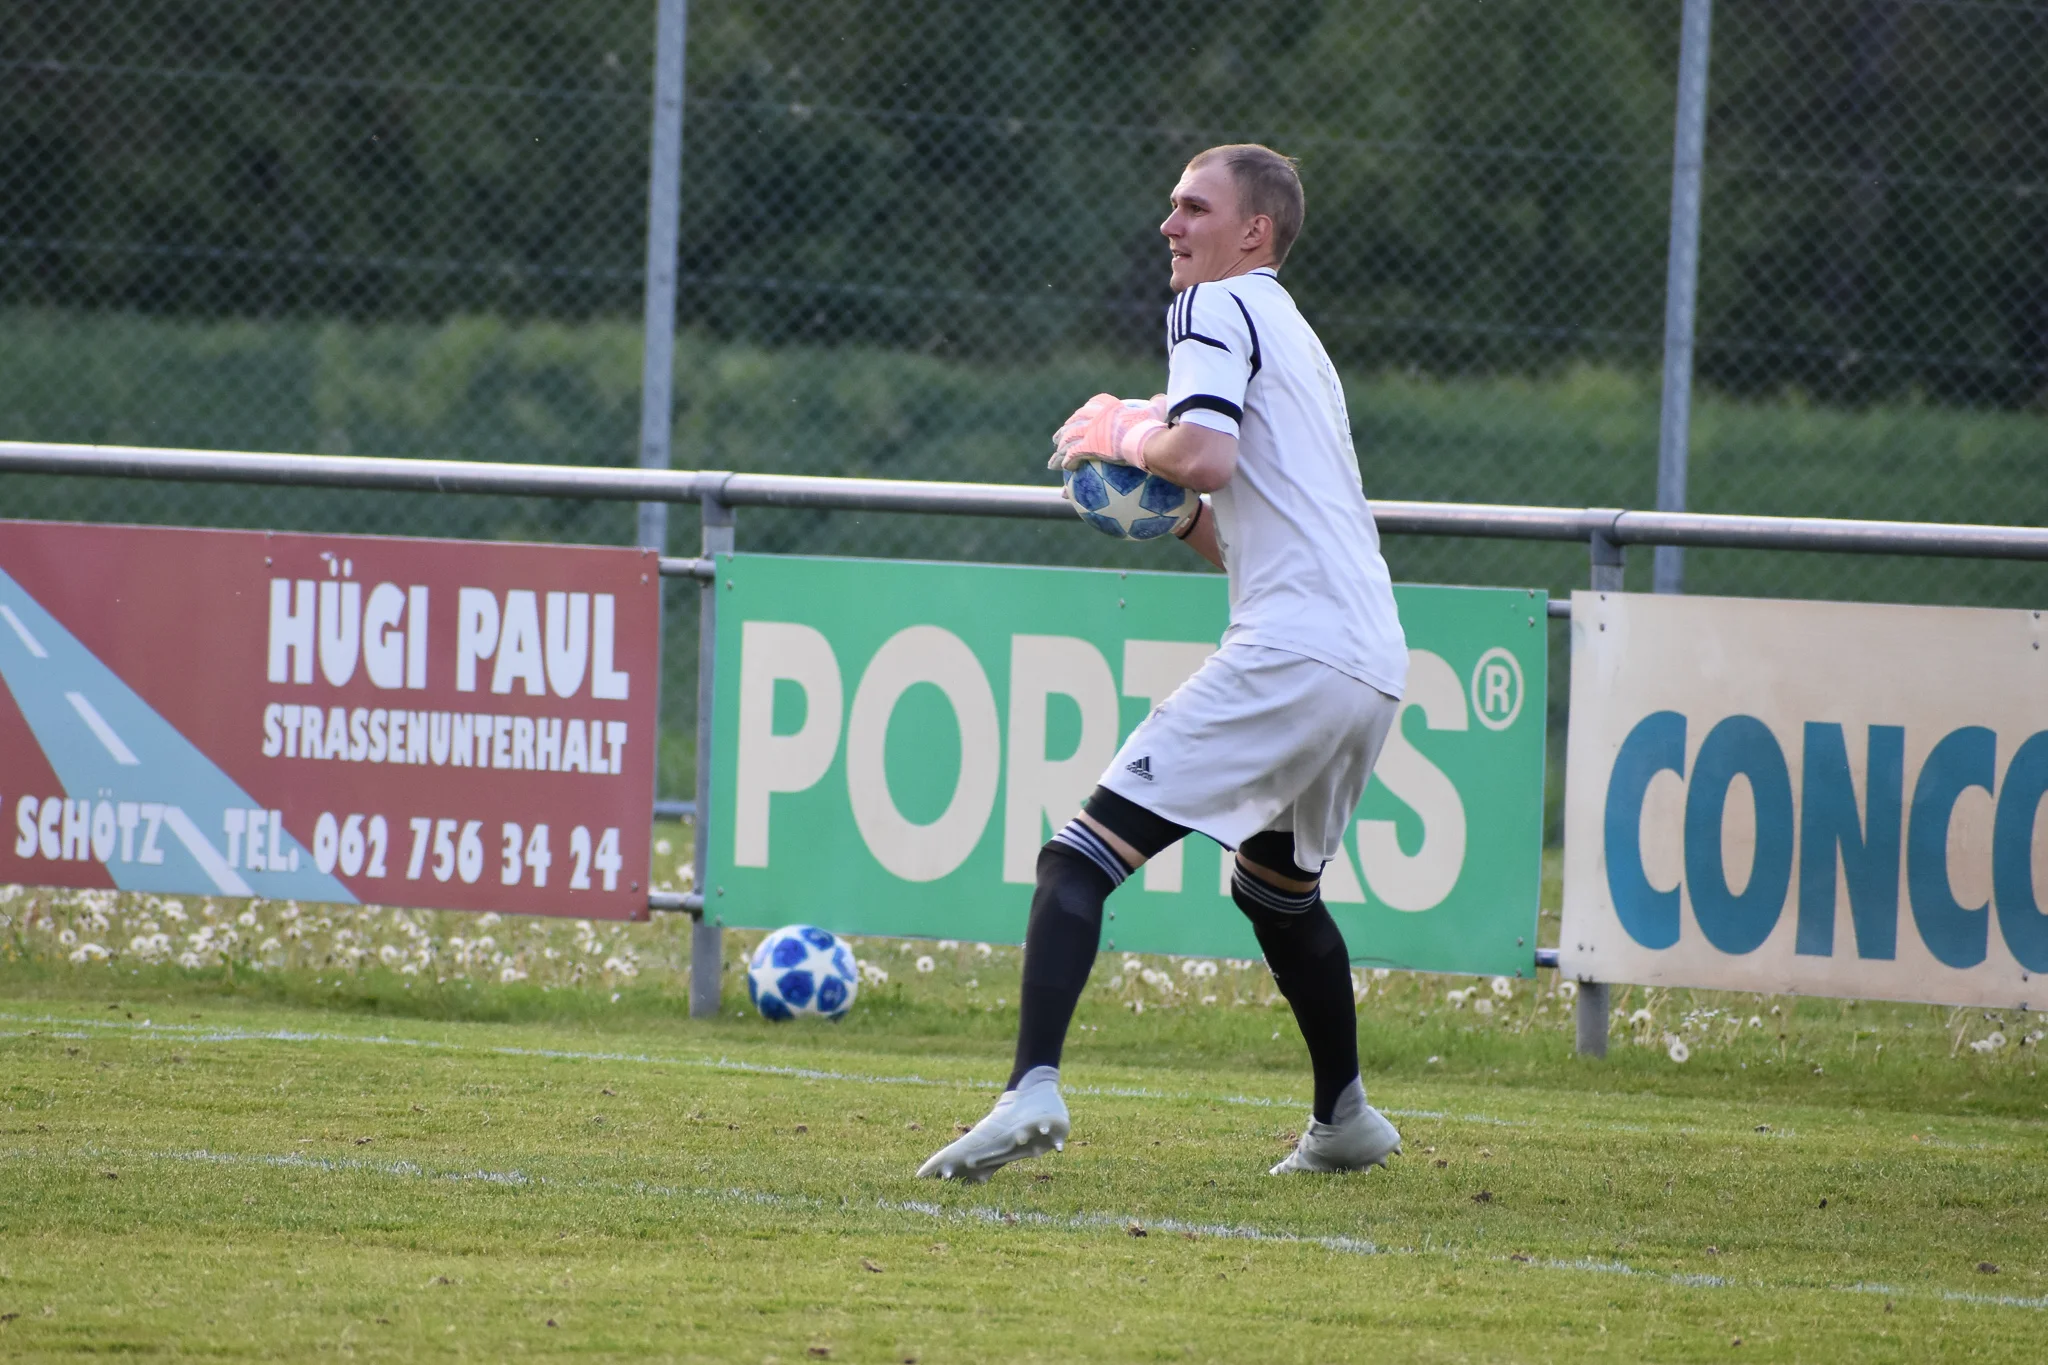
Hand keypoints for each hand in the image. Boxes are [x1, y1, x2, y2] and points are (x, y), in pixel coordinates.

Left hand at [1047, 393, 1167, 471]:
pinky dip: (1066, 462)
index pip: (1092, 406)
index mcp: (1110, 408)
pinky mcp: (1088, 445)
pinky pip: (1072, 455)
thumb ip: (1157, 404)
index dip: (1084, 413)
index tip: (1079, 418)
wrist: (1145, 438)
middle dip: (1064, 431)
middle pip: (1074, 422)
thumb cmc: (1153, 426)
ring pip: (1068, 439)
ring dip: (1059, 450)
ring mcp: (1090, 431)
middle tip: (1057, 440)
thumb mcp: (1157, 410)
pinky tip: (1065, 470)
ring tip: (1053, 461)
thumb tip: (1161, 398)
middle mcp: (1096, 417)